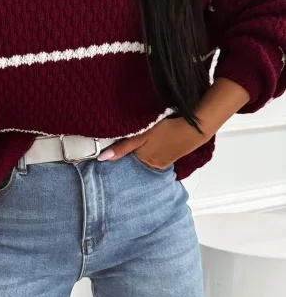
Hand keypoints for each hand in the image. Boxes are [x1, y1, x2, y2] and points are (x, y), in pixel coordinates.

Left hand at [97, 116, 211, 169]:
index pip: (125, 163)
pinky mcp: (170, 158)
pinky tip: (152, 145)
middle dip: (129, 157)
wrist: (193, 129)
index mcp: (142, 162)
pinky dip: (151, 153)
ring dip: (141, 154)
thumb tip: (102, 158)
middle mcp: (151, 167)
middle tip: (125, 146)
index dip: (118, 158)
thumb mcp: (141, 136)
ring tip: (140, 144)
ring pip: (145, 160)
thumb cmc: (166, 130)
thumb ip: (122, 147)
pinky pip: (156, 158)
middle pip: (135, 162)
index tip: (109, 154)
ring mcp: (162, 163)